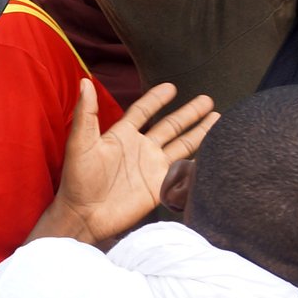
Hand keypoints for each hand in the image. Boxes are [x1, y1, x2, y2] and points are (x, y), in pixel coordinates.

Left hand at [45, 81, 217, 244]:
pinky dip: (199, 162)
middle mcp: (140, 149)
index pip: (143, 111)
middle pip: (171, 126)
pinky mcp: (161, 187)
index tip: (172, 87)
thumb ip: (86, 114)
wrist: (86, 215)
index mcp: (122, 135)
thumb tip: (84, 82)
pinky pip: (184, 171)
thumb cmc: (78, 179)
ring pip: (182, 145)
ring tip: (219, 120)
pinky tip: (215, 153)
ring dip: (200, 133)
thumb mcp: (80, 143)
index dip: (156, 99)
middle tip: (208, 100)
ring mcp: (152, 167)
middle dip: (189, 113)